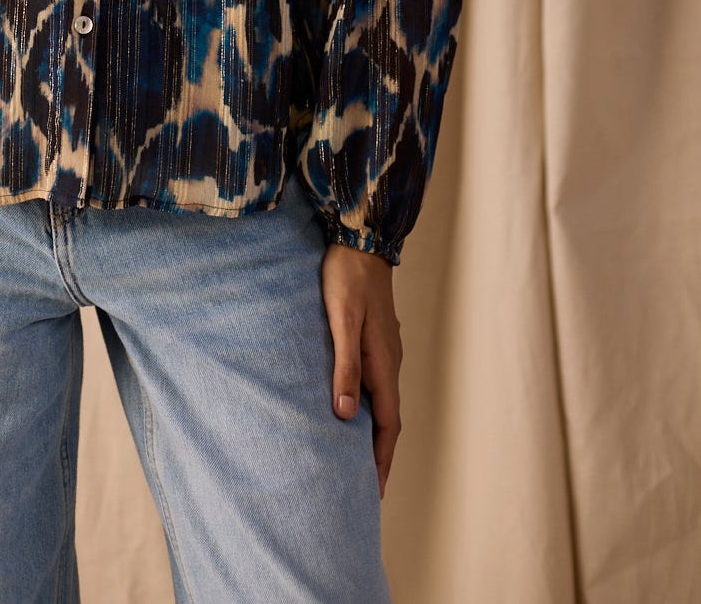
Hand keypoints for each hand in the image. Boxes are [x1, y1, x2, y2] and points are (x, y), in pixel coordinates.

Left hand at [320, 241, 402, 498]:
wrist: (360, 237)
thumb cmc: (346, 277)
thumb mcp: (341, 320)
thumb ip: (344, 365)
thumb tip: (343, 414)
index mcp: (384, 363)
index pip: (387, 425)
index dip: (380, 460)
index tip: (372, 492)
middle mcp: (389, 361)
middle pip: (388, 419)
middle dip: (378, 454)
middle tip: (365, 486)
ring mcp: (385, 349)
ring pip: (382, 401)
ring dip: (372, 431)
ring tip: (355, 456)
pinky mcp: (376, 337)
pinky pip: (375, 382)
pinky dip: (367, 405)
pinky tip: (351, 406)